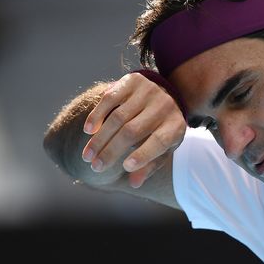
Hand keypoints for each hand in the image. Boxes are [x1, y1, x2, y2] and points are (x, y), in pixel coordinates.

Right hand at [81, 72, 185, 187]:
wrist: (167, 96)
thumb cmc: (162, 130)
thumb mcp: (164, 149)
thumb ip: (150, 165)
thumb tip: (134, 183)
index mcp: (176, 126)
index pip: (160, 141)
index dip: (143, 155)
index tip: (126, 167)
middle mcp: (164, 106)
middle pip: (133, 131)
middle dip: (111, 151)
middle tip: (95, 167)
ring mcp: (149, 91)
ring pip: (118, 117)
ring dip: (100, 138)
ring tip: (87, 156)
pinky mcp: (133, 80)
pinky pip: (110, 99)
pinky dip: (97, 115)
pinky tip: (89, 131)